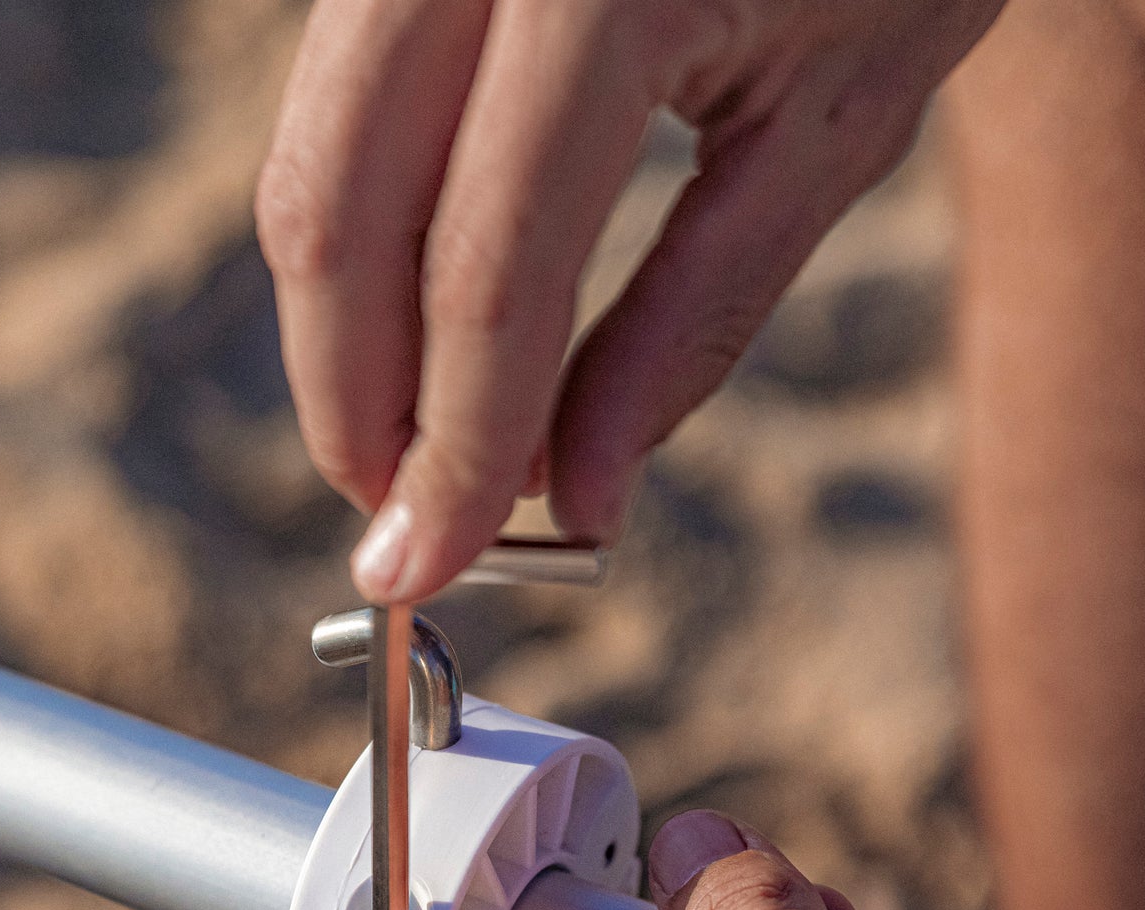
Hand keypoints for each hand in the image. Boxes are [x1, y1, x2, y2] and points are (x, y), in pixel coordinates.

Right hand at [257, 0, 1004, 602]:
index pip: (488, 273)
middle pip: (338, 213)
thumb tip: (576, 504)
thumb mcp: (832, 135)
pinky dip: (365, 245)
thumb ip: (691, 326)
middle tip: (404, 523)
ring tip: (424, 443)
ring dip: (343, 337)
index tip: (431, 565)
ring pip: (311, 162)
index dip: (454, 448)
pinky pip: (336, 109)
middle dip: (355, 405)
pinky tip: (426, 328)